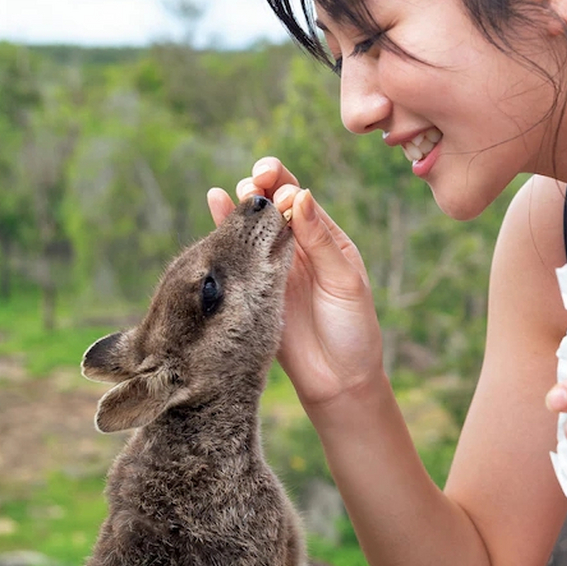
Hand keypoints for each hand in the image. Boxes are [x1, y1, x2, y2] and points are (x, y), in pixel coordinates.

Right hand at [207, 158, 384, 407]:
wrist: (337, 381)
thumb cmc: (352, 330)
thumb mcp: (345, 282)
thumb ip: (321, 241)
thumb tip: (301, 195)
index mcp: (326, 240)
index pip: (301, 199)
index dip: (287, 184)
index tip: (279, 187)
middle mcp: (297, 247)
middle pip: (273, 205)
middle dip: (261, 187)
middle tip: (254, 184)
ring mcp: (271, 266)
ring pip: (252, 225)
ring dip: (243, 203)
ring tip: (234, 192)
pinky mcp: (251, 286)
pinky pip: (236, 252)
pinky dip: (223, 224)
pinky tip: (213, 200)